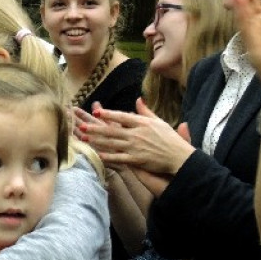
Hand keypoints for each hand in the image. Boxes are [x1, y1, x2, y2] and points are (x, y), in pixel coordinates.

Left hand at [75, 99, 194, 175]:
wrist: (180, 157)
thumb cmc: (171, 139)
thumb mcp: (159, 121)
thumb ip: (146, 112)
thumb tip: (138, 100)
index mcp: (143, 123)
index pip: (122, 116)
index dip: (108, 114)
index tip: (96, 111)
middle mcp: (137, 134)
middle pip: (112, 129)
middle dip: (95, 128)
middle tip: (80, 125)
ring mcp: (136, 147)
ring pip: (112, 143)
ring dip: (97, 140)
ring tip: (84, 138)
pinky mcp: (137, 159)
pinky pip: (119, 157)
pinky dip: (108, 156)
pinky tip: (97, 154)